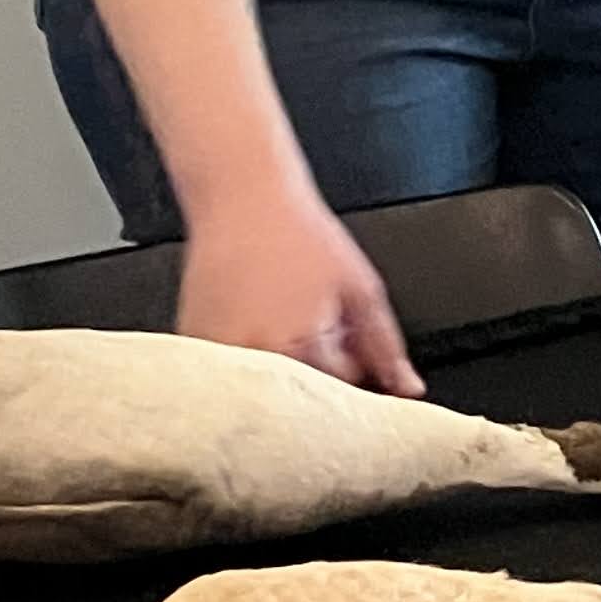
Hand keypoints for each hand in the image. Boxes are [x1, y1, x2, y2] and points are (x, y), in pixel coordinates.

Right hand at [177, 187, 421, 394]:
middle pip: (296, 403)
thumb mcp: (360, 289)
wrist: (242, 198)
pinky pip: (227, 374)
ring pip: (260, 391)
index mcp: (299, 351)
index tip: (346, 347)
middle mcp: (253, 360)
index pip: (337, 399)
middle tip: (312, 328)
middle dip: (314, 378)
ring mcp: (216, 355)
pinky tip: (253, 318)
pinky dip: (244, 362)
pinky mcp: (192, 344)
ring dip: (277, 372)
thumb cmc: (299, 235)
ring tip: (279, 316)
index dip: (350, 370)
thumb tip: (408, 390)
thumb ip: (386, 347)